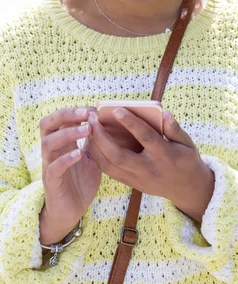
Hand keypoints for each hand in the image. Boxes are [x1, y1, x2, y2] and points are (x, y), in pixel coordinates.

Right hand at [39, 107, 101, 244]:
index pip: (59, 118)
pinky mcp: (52, 182)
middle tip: (85, 113)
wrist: (71, 211)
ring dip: (68, 134)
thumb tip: (109, 120)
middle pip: (46, 124)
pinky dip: (65, 159)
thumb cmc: (81, 180)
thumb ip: (96, 140)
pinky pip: (53, 168)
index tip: (95, 109)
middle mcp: (52, 150)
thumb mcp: (92, 156)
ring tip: (87, 130)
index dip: (75, 110)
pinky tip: (79, 154)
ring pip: (48, 143)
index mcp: (62, 142)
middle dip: (65, 115)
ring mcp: (49, 165)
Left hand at [87, 109, 214, 223]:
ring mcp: (137, 179)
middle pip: (119, 155)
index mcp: (164, 155)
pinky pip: (109, 171)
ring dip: (96, 147)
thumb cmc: (186, 159)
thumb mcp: (187, 143)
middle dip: (102, 137)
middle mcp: (148, 169)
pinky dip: (98, 157)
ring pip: (110, 165)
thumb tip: (164, 113)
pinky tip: (93, 142)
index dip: (131, 123)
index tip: (116, 110)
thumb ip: (174, 128)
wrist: (186, 189)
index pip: (145, 137)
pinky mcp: (131, 184)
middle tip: (92, 118)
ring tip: (89, 128)